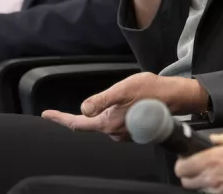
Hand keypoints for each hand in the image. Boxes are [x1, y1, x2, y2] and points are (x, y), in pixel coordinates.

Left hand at [41, 72, 207, 139]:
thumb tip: (83, 109)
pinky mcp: (133, 131)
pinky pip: (116, 121)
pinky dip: (115, 111)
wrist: (176, 98)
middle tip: (106, 93)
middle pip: (91, 123)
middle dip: (90, 111)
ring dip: (106, 109)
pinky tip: (129, 101)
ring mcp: (124, 134)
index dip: (60, 119)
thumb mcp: (123, 89)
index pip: (77, 124)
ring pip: (105, 121)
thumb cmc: (152, 91)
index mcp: (109, 124)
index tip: (46, 115)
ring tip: (125, 94)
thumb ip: (101, 100)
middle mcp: (114, 133)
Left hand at [174, 133, 222, 193]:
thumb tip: (213, 140)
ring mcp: (222, 192)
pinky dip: (218, 188)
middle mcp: (213, 180)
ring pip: (201, 190)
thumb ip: (222, 139)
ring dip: (204, 182)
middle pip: (187, 183)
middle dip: (190, 174)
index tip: (186, 158)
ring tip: (217, 172)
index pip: (182, 168)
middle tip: (198, 166)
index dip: (182, 163)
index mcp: (212, 161)